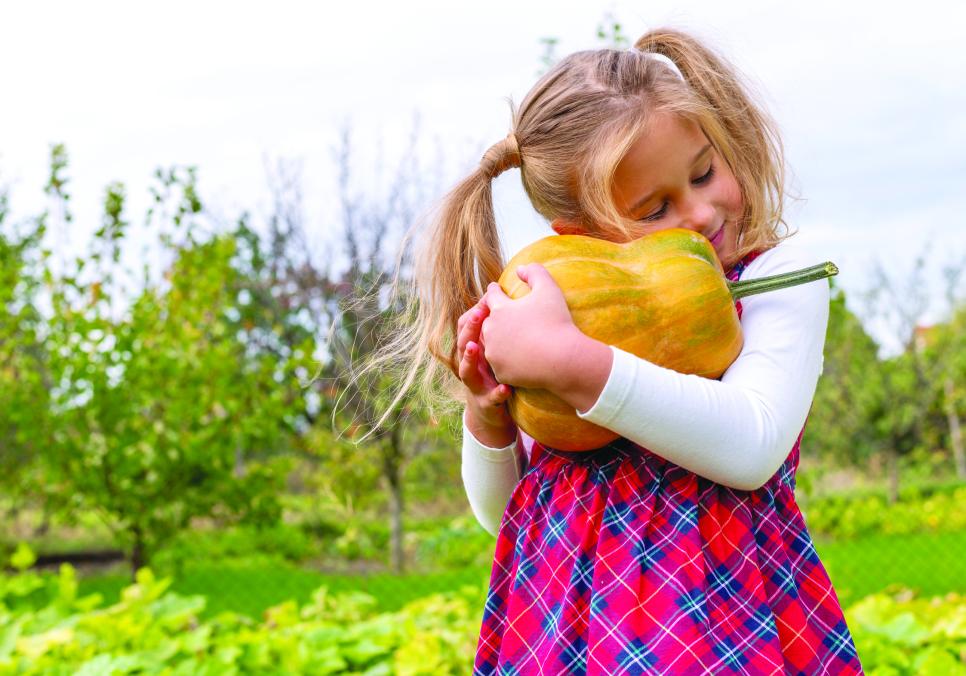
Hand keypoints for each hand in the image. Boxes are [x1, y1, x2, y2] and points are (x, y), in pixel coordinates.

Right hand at [456, 298, 515, 446]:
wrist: (491, 411)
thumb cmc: (494, 373)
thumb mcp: (493, 351)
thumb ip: (496, 331)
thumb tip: (507, 299)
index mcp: (472, 350)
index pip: (465, 328)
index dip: (474, 313)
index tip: (487, 298)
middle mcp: (470, 365)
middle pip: (462, 345)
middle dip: (469, 329)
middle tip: (479, 314)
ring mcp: (475, 385)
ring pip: (466, 371)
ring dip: (469, 359)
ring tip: (475, 347)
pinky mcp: (486, 403)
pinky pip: (490, 398)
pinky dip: (496, 393)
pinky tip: (506, 388)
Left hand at [481, 263, 584, 389]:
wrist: (563, 359)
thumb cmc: (557, 322)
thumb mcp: (549, 289)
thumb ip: (535, 272)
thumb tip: (521, 268)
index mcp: (500, 310)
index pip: (492, 296)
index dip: (496, 291)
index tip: (497, 290)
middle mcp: (491, 331)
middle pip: (489, 322)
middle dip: (496, 319)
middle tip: (505, 319)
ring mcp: (494, 353)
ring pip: (493, 345)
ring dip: (500, 341)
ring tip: (510, 341)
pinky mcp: (500, 372)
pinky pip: (500, 365)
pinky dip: (507, 362)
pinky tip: (517, 360)